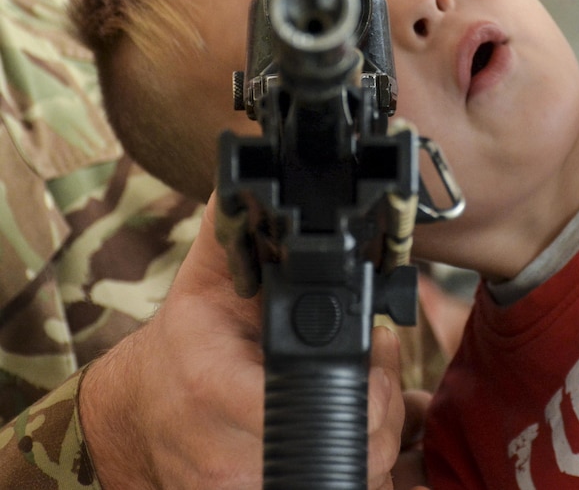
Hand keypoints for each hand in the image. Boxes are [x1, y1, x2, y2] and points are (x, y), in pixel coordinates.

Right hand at [79, 195, 425, 487]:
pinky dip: (356, 470)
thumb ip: (237, 232)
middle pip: (354, 448)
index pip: (316, 400)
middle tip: (377, 371)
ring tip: (362, 399)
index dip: (368, 383)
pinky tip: (345, 433)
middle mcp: (223, 453)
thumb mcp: (206, 281)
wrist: (139, 416)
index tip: (376, 354)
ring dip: (377, 440)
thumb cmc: (183, 347)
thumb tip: (252, 173)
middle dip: (386, 405)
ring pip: (357, 480)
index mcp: (213, 385)